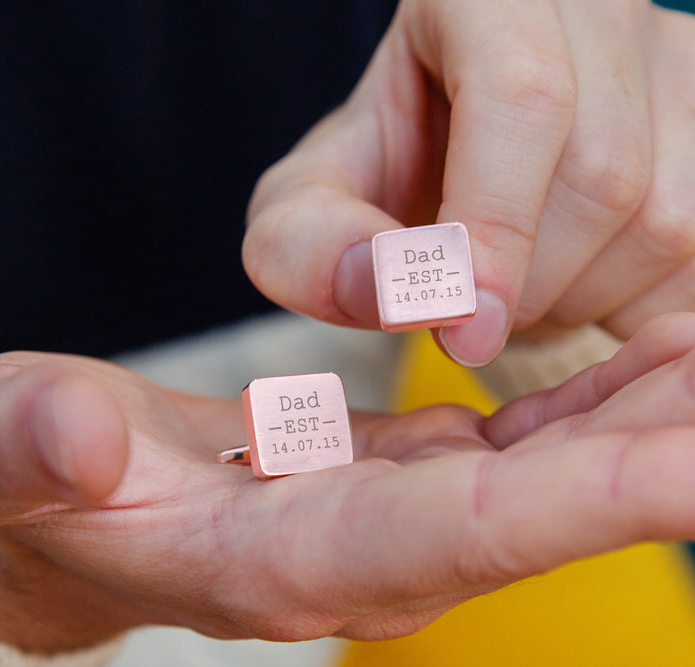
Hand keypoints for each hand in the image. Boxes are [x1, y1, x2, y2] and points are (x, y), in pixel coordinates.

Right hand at [0, 312, 694, 651]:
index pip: (456, 533)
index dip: (583, 504)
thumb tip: (76, 444)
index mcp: (280, 556)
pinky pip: (517, 452)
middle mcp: (364, 551)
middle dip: (657, 461)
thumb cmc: (48, 485)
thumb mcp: (23, 457)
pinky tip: (645, 369)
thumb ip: (44, 451)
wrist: (81, 512)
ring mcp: (393, 518)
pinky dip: (588, 416)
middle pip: (538, 513)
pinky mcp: (400, 482)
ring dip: (645, 428)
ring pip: (545, 478)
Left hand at [243, 1, 694, 365]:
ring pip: (664, 225)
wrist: (444, 151)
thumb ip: (313, 240)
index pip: (522, 100)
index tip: (463, 332)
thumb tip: (387, 291)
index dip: (495, 229)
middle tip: (470, 306)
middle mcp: (599, 11)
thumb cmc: (381, 172)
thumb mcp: (312, 199)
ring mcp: (676, 65)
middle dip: (528, 285)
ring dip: (576, 299)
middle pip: (602, 177)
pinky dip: (627, 304)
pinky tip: (572, 283)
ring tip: (517, 282)